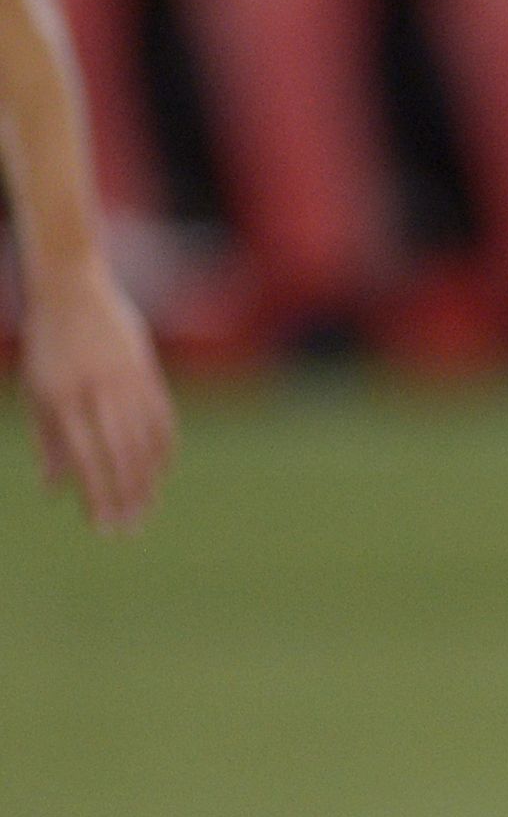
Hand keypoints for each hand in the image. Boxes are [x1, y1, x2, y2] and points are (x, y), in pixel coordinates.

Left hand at [20, 256, 173, 531]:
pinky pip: (162, 418)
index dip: (96, 497)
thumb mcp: (35, 389)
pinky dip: (164, 449)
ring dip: (147, 480)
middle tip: (129, 530)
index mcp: (62, 398)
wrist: (73, 286)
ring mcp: (126, 380)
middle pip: (119, 456)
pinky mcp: (147, 371)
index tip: (103, 527)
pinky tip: (162, 472)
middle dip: (125, 498)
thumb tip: (54, 490)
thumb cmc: (47, 342)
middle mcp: (97, 392)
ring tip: (147, 509)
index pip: (86, 460)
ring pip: (144, 441)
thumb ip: (48, 440)